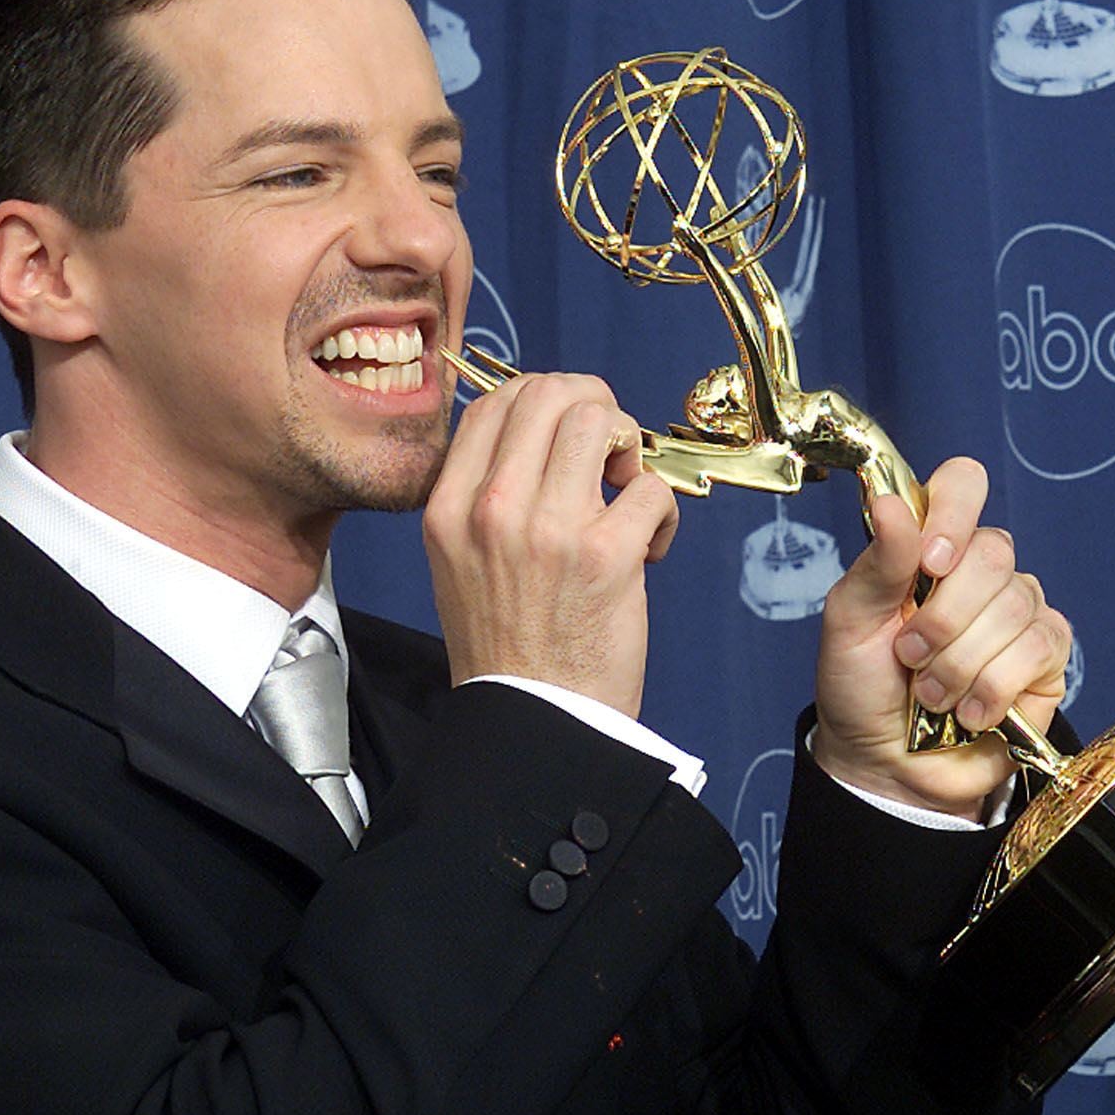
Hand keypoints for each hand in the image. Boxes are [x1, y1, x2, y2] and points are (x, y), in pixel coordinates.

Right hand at [423, 372, 679, 718]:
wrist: (532, 720)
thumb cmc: (506, 645)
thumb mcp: (459, 561)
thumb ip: (483, 495)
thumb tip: (538, 435)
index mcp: (450, 507)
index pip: (494, 402)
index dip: (544, 398)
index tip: (569, 430)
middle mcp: (493, 509)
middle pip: (551, 394)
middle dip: (596, 407)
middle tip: (610, 452)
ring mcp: (550, 530)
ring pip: (601, 421)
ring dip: (629, 446)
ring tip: (625, 492)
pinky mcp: (607, 556)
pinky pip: (651, 487)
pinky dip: (663, 510)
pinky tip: (650, 548)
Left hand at [813, 458, 1070, 818]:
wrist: (884, 763)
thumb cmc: (861, 687)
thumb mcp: (849, 621)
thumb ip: (877, 563)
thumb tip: (889, 503)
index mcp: (930, 547)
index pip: (964, 485)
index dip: (952, 515)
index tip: (926, 562)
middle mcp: (980, 573)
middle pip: (992, 554)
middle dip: (942, 618)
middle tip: (909, 656)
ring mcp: (1018, 613)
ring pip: (1014, 606)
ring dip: (960, 663)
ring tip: (931, 694)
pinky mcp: (1045, 659)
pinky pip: (1037, 649)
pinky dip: (991, 688)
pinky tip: (967, 712)